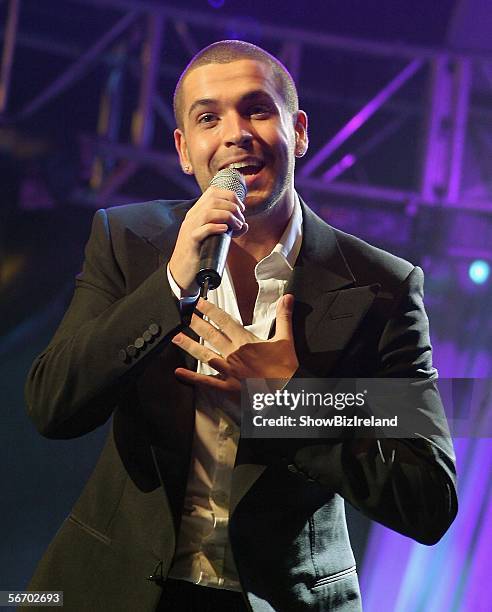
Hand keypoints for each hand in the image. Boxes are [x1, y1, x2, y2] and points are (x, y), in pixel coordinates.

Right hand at [168, 186, 247, 294]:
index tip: (241, 207)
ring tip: (237, 225)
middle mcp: (192, 217)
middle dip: (232, 206)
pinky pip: (203, 229)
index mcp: (196, 213)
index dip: (230, 196)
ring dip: (228, 216)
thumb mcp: (213, 237)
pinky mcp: (191, 242)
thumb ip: (228, 229)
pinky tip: (226, 230)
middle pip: (213, 199)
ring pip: (208, 212)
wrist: (181, 272)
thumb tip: (245, 225)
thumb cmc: (199, 254)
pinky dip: (217, 227)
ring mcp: (190, 228)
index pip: (212, 192)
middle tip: (241, 219)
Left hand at [171, 294, 298, 395]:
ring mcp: (228, 370)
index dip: (211, 310)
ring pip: (204, 355)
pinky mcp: (226, 386)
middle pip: (210, 335)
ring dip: (189, 345)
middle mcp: (233, 354)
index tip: (200, 303)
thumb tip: (287, 298)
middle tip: (186, 316)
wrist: (286, 393)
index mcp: (245, 341)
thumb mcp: (285, 339)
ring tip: (176, 338)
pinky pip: (206, 381)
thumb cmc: (285, 368)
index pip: (224, 321)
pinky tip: (179, 372)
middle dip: (197, 324)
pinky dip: (192, 377)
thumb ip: (283, 317)